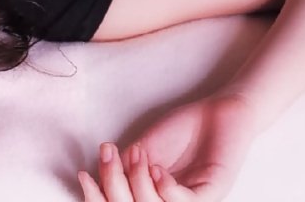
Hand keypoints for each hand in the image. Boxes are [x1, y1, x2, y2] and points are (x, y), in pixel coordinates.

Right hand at [78, 94, 258, 201]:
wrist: (219, 111)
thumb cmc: (185, 131)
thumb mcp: (145, 150)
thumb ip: (124, 168)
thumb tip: (95, 178)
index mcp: (154, 197)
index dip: (99, 198)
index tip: (85, 176)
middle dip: (115, 186)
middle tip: (110, 157)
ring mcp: (193, 201)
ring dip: (140, 184)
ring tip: (140, 157)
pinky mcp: (213, 193)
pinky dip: (167, 188)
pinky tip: (159, 170)